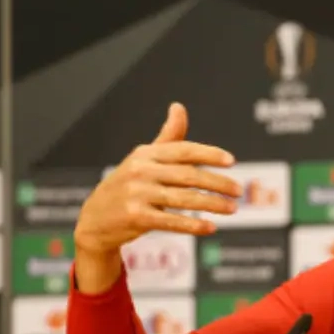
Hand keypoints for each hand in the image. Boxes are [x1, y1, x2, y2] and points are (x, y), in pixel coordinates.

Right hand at [73, 102, 240, 255]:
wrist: (94, 219)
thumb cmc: (127, 186)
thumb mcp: (143, 159)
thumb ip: (167, 138)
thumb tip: (179, 107)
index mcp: (146, 154)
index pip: (183, 150)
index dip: (209, 154)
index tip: (232, 161)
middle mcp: (141, 171)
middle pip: (188, 176)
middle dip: (217, 183)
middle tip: (238, 191)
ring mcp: (137, 194)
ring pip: (183, 199)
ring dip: (212, 204)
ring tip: (232, 209)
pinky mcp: (135, 217)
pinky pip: (170, 221)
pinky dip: (192, 225)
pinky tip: (211, 227)